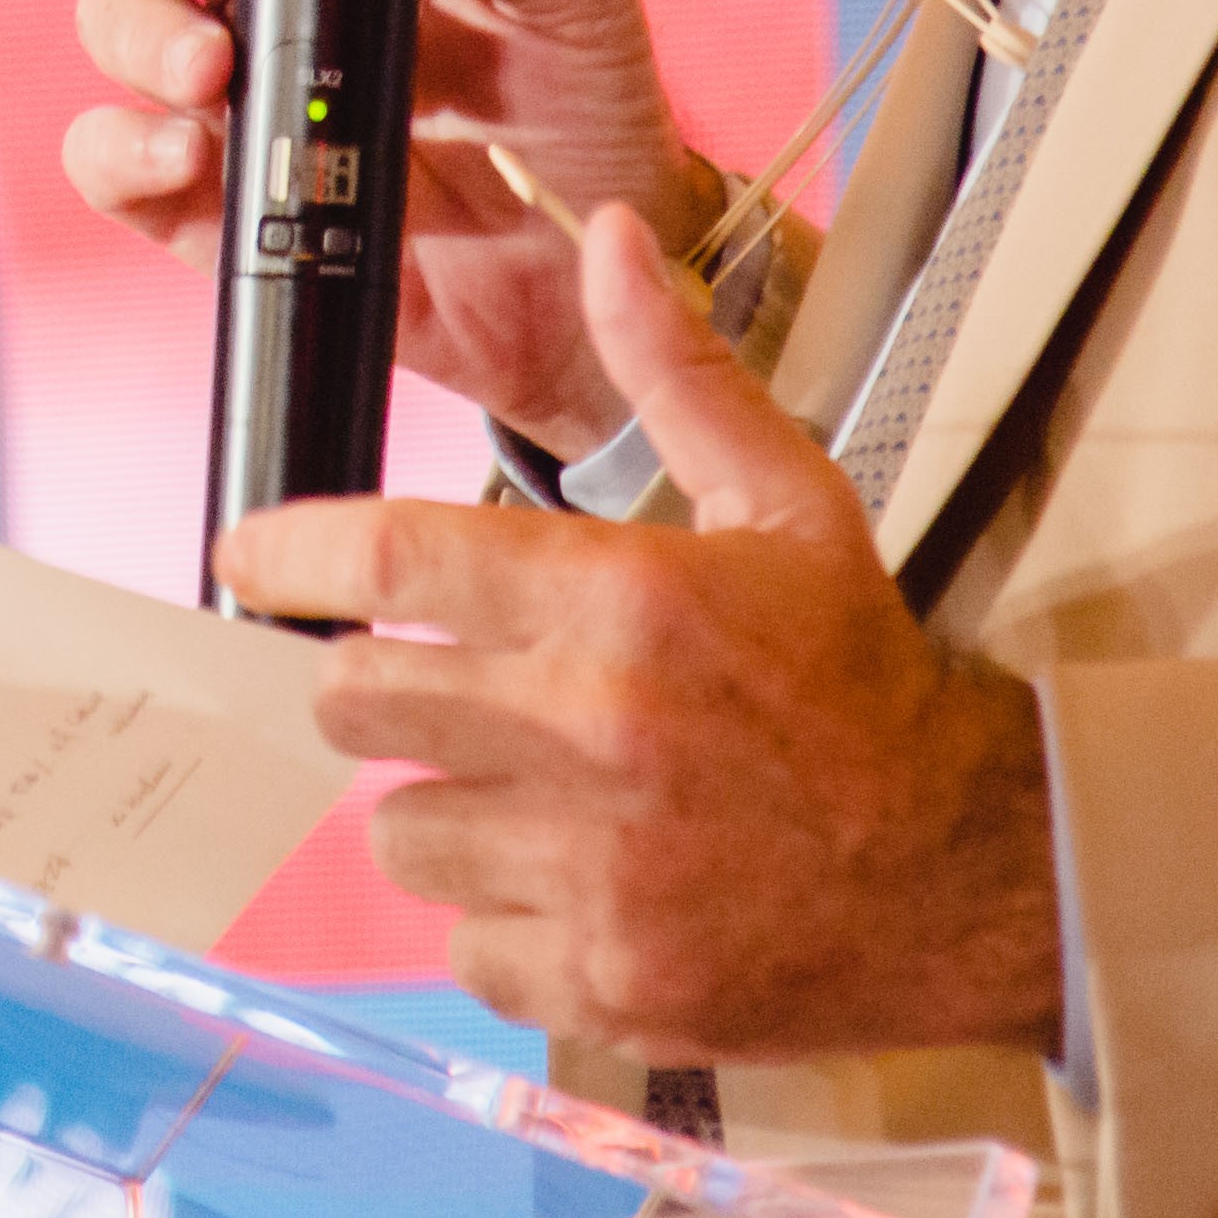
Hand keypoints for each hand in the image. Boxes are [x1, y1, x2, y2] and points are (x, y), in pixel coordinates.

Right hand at [62, 0, 722, 458]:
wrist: (589, 282)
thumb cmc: (585, 114)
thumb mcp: (581, 6)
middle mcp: (276, 2)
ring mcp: (239, 102)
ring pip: (122, 29)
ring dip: (142, 32)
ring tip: (212, 65)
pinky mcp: (216, 206)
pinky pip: (117, 168)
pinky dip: (121, 152)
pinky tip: (185, 153)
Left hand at [220, 204, 1059, 1065]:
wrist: (972, 867)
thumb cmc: (860, 680)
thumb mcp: (783, 500)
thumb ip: (674, 369)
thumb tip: (609, 234)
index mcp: (623, 602)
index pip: (389, 560)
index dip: (287, 553)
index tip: (245, 558)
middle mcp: (593, 733)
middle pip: (356, 701)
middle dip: (370, 686)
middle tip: (428, 686)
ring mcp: (596, 871)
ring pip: (399, 831)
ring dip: (438, 807)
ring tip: (527, 791)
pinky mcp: (608, 983)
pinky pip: (464, 946)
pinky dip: (497, 920)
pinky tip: (574, 880)